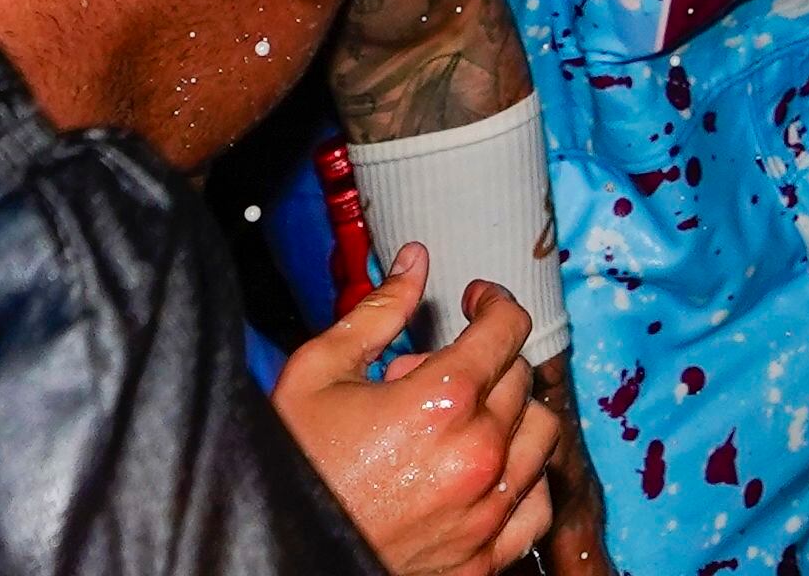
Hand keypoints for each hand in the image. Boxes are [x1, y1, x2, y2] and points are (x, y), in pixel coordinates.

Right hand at [269, 249, 561, 575]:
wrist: (268, 554)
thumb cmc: (288, 466)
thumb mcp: (317, 373)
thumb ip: (377, 311)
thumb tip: (415, 262)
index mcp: (443, 401)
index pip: (507, 328)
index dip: (493, 303)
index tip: (477, 302)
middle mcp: (477, 455)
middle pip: (519, 378)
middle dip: (481, 364)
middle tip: (428, 377)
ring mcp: (485, 513)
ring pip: (539, 435)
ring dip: (508, 416)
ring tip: (453, 425)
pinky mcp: (481, 560)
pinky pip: (535, 507)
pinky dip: (519, 483)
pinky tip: (479, 475)